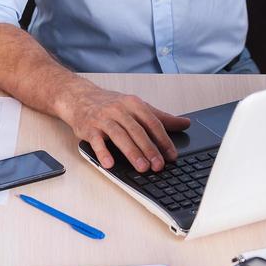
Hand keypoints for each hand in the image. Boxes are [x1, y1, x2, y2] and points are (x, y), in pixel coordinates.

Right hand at [63, 82, 190, 172]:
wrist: (79, 97)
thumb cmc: (110, 105)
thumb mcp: (137, 107)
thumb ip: (161, 117)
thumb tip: (185, 123)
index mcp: (133, 104)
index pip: (152, 123)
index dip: (163, 140)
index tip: (171, 155)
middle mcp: (118, 110)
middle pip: (137, 130)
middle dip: (149, 149)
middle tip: (158, 165)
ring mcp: (102, 119)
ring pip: (119, 136)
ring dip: (131, 152)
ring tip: (142, 167)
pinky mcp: (88, 128)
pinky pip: (96, 141)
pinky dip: (103, 152)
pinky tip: (110, 164)